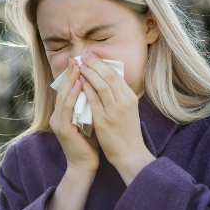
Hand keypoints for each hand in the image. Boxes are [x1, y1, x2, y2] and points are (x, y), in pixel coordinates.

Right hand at [49, 57, 99, 173]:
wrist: (85, 165)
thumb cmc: (90, 143)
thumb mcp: (90, 119)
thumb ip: (89, 105)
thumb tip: (98, 87)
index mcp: (63, 113)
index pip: (67, 90)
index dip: (73, 75)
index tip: (81, 60)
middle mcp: (57, 116)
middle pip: (63, 90)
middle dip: (70, 73)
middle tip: (77, 58)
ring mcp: (58, 122)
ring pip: (63, 96)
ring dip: (71, 80)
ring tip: (78, 66)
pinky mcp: (63, 129)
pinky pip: (67, 108)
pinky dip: (72, 95)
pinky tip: (78, 84)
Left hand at [79, 53, 155, 184]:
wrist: (130, 153)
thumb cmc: (127, 133)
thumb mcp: (128, 110)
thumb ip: (119, 96)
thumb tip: (108, 81)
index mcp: (130, 98)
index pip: (116, 75)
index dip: (103, 64)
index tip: (92, 56)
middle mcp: (124, 102)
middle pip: (109, 76)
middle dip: (96, 64)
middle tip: (84, 56)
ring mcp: (115, 111)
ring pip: (102, 85)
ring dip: (90, 73)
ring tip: (80, 65)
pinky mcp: (104, 121)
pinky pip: (94, 101)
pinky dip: (86, 89)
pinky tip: (79, 82)